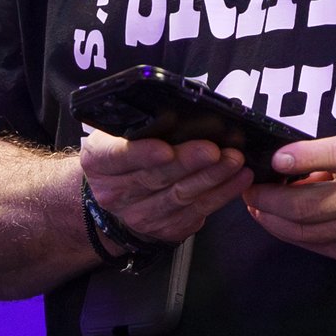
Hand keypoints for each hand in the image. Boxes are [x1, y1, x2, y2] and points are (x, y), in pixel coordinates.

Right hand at [81, 128, 253, 246]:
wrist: (118, 195)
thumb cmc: (125, 154)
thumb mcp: (118, 133)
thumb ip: (140, 124)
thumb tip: (181, 106)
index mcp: (98, 162)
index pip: (118, 157)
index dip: (143, 154)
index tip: (166, 149)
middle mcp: (115, 193)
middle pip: (154, 178)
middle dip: (188, 163)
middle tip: (214, 150)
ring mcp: (139, 216)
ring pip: (179, 196)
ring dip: (211, 178)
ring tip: (234, 161)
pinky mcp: (165, 229)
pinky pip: (196, 212)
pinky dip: (220, 195)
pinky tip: (237, 180)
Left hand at [242, 132, 335, 273]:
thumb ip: (330, 156)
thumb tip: (287, 167)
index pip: (333, 157)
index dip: (299, 158)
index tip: (273, 159)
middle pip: (304, 208)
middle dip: (267, 201)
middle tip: (250, 191)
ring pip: (305, 235)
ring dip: (275, 222)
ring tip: (260, 209)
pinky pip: (321, 249)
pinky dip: (299, 236)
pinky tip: (289, 224)